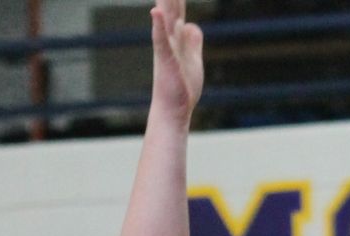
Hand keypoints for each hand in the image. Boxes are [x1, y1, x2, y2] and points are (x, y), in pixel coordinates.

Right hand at [150, 0, 203, 117]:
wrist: (173, 111)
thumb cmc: (181, 88)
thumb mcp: (193, 60)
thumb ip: (192, 42)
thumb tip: (193, 25)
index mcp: (176, 36)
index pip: (178, 6)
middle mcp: (169, 38)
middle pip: (171, 5)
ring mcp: (166, 48)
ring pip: (165, 17)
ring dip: (165, 0)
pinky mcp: (165, 60)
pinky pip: (161, 40)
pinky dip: (159, 26)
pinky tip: (156, 12)